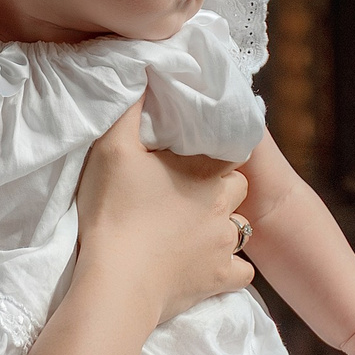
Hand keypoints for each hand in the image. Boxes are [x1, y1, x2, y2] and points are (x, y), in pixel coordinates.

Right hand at [75, 105, 252, 322]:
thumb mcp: (112, 148)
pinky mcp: (218, 280)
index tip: (195, 157)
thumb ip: (129, 109)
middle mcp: (225, 207)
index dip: (215, 153)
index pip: (230, 153)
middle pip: (239, 190)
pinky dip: (230, 269)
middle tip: (191, 192)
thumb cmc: (114, 212)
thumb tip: (145, 72)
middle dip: (222, 189)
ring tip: (197, 229)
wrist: (118, 282)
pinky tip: (210, 266)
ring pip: (241, 231)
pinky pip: (240, 273)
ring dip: (225, 228)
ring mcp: (224, 246)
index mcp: (206, 173)